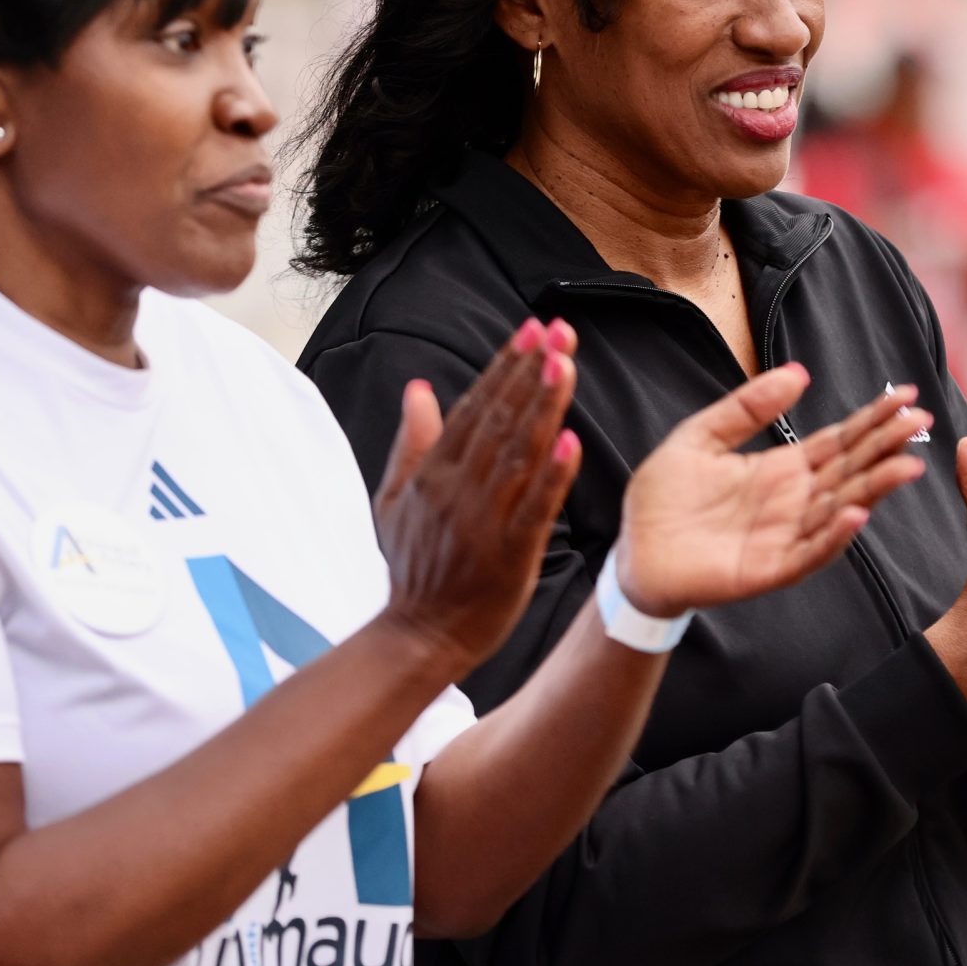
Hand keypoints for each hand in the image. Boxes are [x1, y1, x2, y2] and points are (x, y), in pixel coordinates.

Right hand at [374, 319, 584, 674]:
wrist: (419, 635)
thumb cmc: (414, 567)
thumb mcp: (395, 500)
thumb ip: (412, 442)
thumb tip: (416, 388)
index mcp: (435, 473)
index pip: (476, 406)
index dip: (506, 365)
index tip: (532, 329)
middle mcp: (458, 489)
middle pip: (500, 419)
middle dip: (532, 370)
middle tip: (560, 330)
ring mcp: (484, 521)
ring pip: (519, 453)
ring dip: (544, 406)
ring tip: (566, 364)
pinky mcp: (509, 554)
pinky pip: (535, 508)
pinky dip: (553, 475)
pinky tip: (570, 440)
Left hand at [612, 369, 927, 617]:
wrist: (631, 553)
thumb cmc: (663, 499)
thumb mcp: (700, 437)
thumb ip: (746, 407)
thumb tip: (799, 372)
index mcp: (781, 469)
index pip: (838, 441)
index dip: (872, 419)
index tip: (905, 395)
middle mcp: (792, 502)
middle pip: (849, 470)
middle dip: (886, 446)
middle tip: (922, 420)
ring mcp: (784, 536)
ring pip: (839, 509)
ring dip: (873, 489)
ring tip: (906, 465)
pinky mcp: (767, 569)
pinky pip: (807, 553)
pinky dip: (833, 536)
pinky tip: (855, 514)